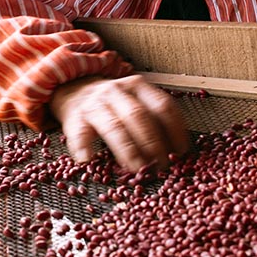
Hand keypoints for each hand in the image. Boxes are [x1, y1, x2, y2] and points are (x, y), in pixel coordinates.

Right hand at [49, 75, 189, 171]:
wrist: (74, 90)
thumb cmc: (113, 104)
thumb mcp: (135, 102)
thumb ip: (154, 120)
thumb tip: (178, 153)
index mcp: (137, 87)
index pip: (162, 106)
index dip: (175, 130)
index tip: (182, 151)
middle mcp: (116, 91)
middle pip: (139, 116)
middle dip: (153, 143)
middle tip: (162, 165)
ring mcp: (95, 104)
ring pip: (114, 126)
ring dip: (128, 151)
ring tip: (138, 169)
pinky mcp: (75, 118)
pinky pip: (81, 134)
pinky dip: (84, 147)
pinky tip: (89, 159)